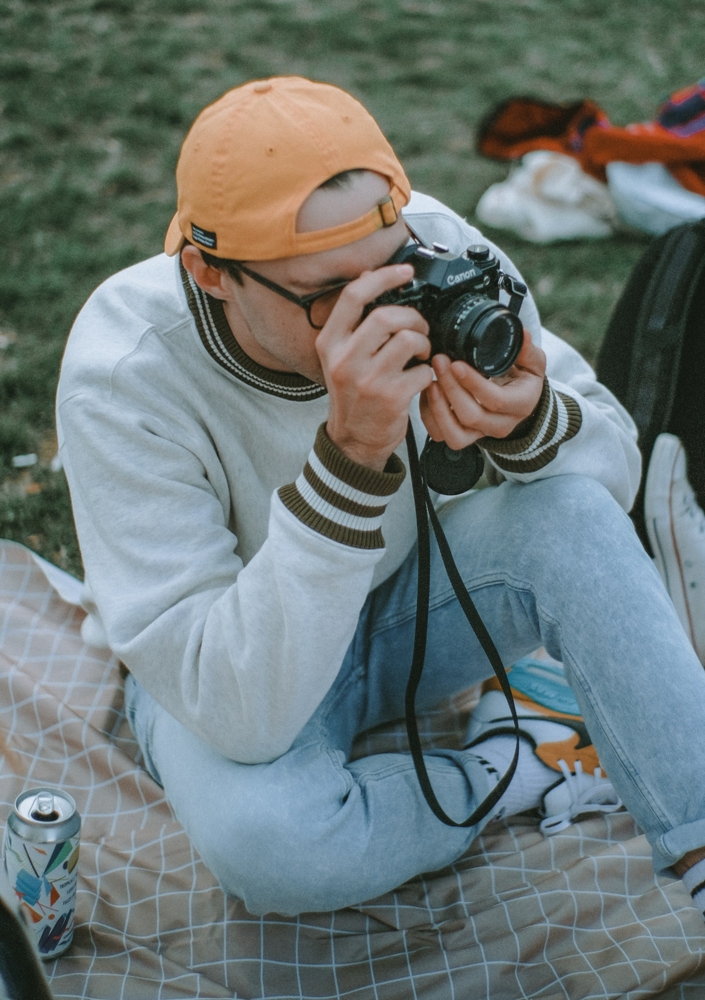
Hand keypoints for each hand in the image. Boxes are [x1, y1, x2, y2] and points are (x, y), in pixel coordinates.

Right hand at [317, 264, 433, 470]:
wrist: (353, 441)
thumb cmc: (352, 395)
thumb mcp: (340, 356)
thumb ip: (352, 322)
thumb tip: (367, 276)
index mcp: (329, 343)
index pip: (354, 296)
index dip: (384, 277)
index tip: (405, 272)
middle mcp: (344, 359)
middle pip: (387, 315)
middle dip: (413, 318)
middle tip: (419, 329)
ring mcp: (367, 379)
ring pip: (408, 340)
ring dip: (423, 343)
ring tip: (421, 354)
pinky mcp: (390, 397)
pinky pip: (421, 370)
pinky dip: (427, 373)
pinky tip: (420, 379)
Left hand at [420, 329, 546, 448]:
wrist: (517, 401)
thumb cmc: (522, 380)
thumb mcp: (533, 363)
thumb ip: (527, 350)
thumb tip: (523, 334)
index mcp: (520, 405)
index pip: (496, 401)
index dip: (474, 384)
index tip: (456, 364)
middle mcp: (501, 425)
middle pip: (471, 416)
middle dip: (451, 388)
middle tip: (439, 361)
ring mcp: (480, 434)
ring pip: (454, 433)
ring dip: (437, 406)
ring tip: (430, 380)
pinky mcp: (463, 437)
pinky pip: (440, 435)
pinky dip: (429, 415)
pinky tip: (429, 392)